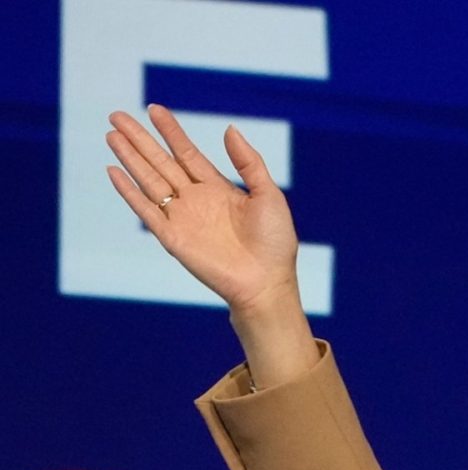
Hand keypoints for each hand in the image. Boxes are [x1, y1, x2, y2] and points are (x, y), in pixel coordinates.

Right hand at [105, 104, 316, 388]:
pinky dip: (129, 191)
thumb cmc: (275, 243)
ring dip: (130, 158)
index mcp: (217, 189)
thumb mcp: (268, 195)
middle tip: (117, 115)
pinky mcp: (172, 237)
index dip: (170, 131)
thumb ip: (249, 162)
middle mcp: (195, 200)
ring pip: (149, 180)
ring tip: (112, 134)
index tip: (154, 109)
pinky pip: (145, 210)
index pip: (186, 153)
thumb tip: (229, 128)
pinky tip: (114, 171)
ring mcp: (182, 218)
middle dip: (140, 139)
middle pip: (160, 162)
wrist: (267, 282)